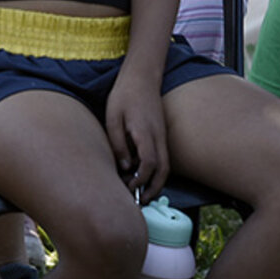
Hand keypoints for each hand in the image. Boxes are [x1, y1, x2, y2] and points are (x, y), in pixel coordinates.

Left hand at [105, 69, 168, 202]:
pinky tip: (141, 173)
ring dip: (156, 181)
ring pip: (166, 165)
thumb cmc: (124, 95)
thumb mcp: (113, 118)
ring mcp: (162, 134)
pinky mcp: (160, 132)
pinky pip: (162, 156)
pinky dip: (156, 170)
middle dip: (154, 189)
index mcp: (146, 132)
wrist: (142, 76)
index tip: (129, 187)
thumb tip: (125, 167)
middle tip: (140, 202)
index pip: (149, 163)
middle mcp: (158, 136)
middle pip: (163, 169)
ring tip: (142, 193)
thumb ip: (118, 143)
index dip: (141, 179)